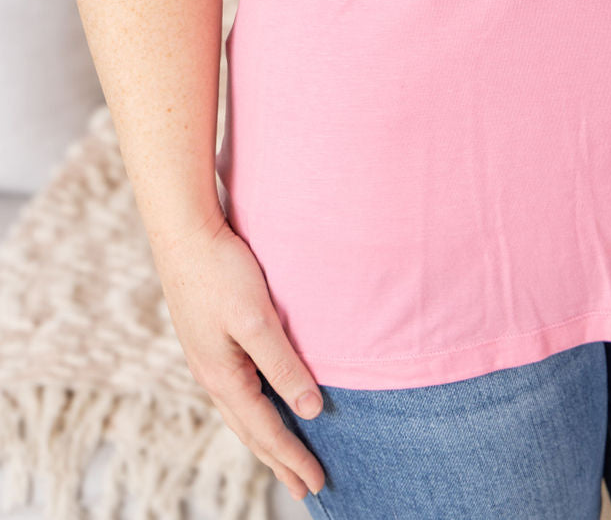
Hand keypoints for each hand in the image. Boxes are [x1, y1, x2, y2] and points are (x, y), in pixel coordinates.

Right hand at [148, 209, 325, 503]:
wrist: (184, 232)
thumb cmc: (220, 271)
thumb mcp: (257, 320)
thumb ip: (283, 365)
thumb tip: (310, 410)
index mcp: (223, 376)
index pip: (265, 430)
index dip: (293, 457)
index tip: (316, 482)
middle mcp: (212, 374)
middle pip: (250, 430)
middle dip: (278, 459)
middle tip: (304, 486)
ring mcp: (207, 357)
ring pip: (241, 411)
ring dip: (266, 436)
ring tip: (284, 454)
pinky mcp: (209, 338)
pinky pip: (236, 388)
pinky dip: (254, 408)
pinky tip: (262, 401)